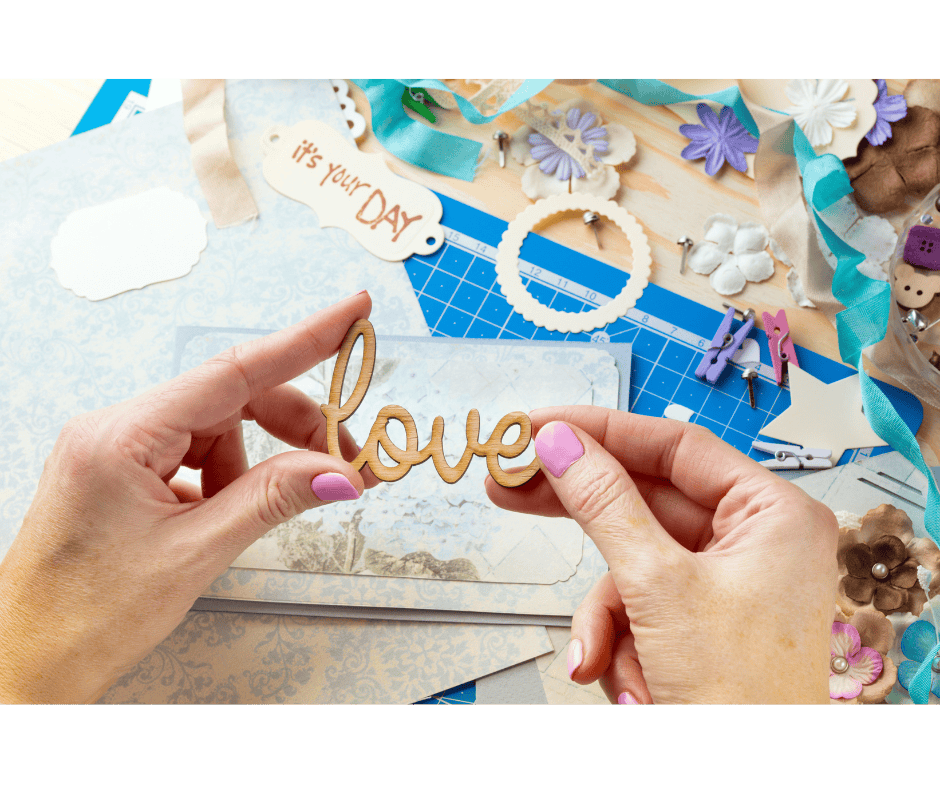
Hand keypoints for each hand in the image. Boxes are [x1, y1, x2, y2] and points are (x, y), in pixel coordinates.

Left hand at [0, 292, 377, 703]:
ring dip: (257, 463)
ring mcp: (117, 448)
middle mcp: (115, 428)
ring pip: (218, 429)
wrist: (30, 664)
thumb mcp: (196, 552)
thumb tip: (339, 473)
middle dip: (293, 427)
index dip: (304, 340)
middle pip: (231, 400)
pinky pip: (195, 454)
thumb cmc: (89, 616)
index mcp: (122, 436)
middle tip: (346, 462)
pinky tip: (224, 517)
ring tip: (262, 512)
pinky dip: (227, 480)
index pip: (233, 371)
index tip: (352, 314)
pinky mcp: (122, 470)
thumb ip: (273, 499)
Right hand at [486, 407, 837, 703]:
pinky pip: (637, 606)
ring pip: (631, 565)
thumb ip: (604, 503)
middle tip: (513, 483)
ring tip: (595, 658)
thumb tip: (562, 444)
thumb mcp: (658, 586)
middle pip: (644, 500)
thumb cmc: (743, 701)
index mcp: (772, 515)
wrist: (749, 785)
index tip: (542, 425)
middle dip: (580, 512)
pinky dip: (618, 641)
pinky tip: (624, 681)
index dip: (602, 430)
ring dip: (603, 616)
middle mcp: (752, 542)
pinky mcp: (698, 621)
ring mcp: (724, 584)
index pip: (674, 447)